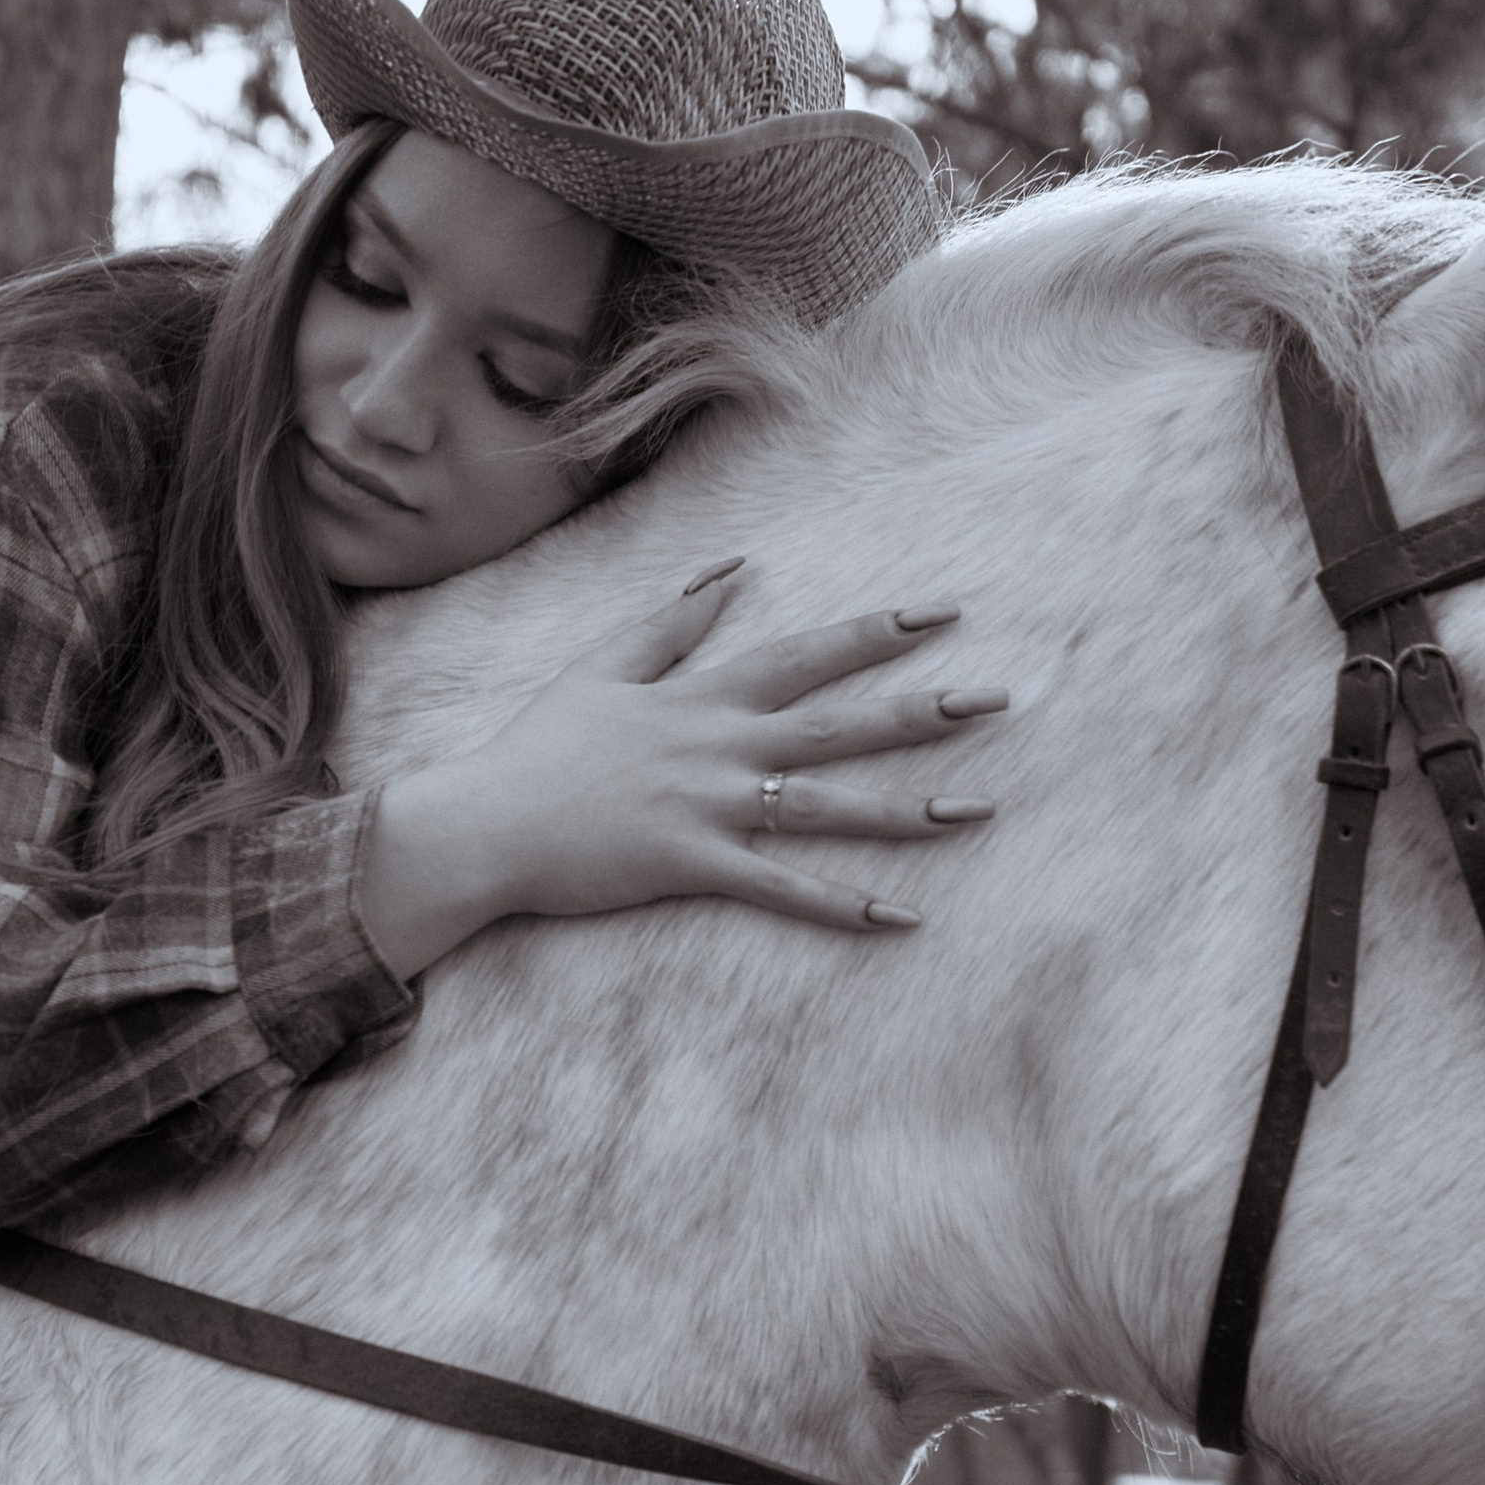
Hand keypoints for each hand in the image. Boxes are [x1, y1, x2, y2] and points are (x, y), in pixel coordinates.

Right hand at [359, 562, 1010, 975]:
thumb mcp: (603, 668)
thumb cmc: (538, 750)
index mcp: (702, 696)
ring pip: (828, 805)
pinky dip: (845, 904)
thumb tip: (731, 569)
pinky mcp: (694, 866)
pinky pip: (784, 889)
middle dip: (924, 708)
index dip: (875, 632)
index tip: (941, 613)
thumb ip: (671, 620)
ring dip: (909, 809)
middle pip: (839, 722)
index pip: (805, 654)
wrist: (482, 824)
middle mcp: (719, 745)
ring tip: (983, 808)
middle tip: (1001, 697)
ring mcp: (710, 806)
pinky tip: (905, 915)